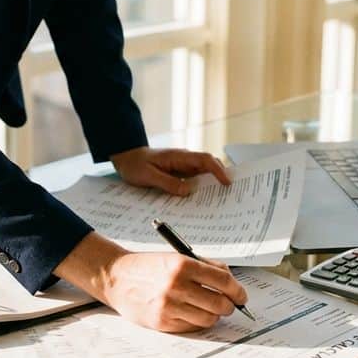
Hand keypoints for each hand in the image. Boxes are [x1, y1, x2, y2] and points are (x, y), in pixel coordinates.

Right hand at [52, 232, 248, 332]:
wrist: (116, 277)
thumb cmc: (148, 266)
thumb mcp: (176, 256)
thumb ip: (204, 266)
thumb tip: (231, 281)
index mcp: (182, 265)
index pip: (223, 280)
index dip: (238, 290)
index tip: (241, 296)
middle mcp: (176, 286)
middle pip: (220, 303)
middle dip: (229, 305)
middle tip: (228, 304)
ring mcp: (169, 306)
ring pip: (209, 319)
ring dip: (213, 315)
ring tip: (208, 308)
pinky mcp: (162, 322)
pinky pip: (192, 327)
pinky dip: (197, 322)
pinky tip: (191, 313)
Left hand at [109, 146, 229, 196]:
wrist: (126, 157)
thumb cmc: (135, 164)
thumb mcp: (149, 175)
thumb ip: (168, 183)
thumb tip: (188, 191)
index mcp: (179, 157)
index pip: (205, 160)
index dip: (218, 170)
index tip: (227, 183)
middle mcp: (184, 160)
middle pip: (209, 165)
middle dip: (221, 177)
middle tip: (231, 194)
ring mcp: (183, 166)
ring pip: (204, 173)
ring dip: (212, 184)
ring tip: (221, 200)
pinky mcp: (179, 173)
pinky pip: (194, 180)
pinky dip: (201, 188)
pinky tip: (203, 200)